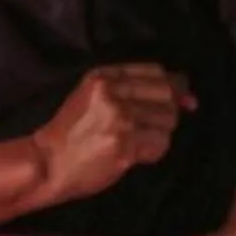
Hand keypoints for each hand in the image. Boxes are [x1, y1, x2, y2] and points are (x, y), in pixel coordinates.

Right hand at [31, 64, 193, 206]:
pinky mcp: (124, 144)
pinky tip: (135, 155)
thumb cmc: (70, 134)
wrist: (47, 164)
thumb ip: (132, 91)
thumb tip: (188, 98)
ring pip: (167, 120)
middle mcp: (112, 92)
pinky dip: (153, 151)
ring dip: (160, 134)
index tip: (183, 99)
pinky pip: (160, 144)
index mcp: (103, 76)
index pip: (156, 72)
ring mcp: (119, 118)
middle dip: (170, 111)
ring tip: (138, 142)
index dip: (175, 85)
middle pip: (167, 93)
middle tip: (154, 127)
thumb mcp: (93, 97)